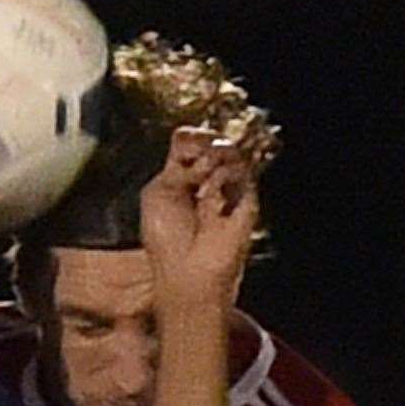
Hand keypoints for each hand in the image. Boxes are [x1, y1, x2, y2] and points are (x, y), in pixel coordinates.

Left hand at [138, 125, 259, 314]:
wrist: (190, 270)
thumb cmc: (167, 241)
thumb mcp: (156, 194)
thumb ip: (176, 165)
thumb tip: (204, 154)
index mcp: (180, 177)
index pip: (191, 139)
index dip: (191, 135)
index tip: (188, 139)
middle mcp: (206, 178)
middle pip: (213, 139)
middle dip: (204, 145)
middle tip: (197, 166)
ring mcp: (230, 186)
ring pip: (230, 150)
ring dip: (214, 162)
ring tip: (204, 190)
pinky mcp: (249, 197)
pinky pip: (243, 170)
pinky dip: (226, 179)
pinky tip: (216, 200)